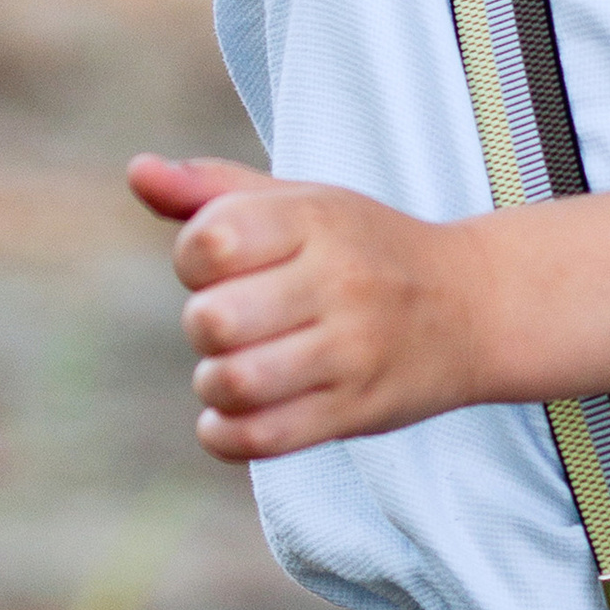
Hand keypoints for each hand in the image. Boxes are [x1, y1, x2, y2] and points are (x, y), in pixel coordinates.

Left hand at [126, 155, 480, 460]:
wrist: (472, 307)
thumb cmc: (363, 248)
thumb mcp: (300, 202)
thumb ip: (212, 190)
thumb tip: (138, 171)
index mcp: (317, 218)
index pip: (210, 240)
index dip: (193, 258)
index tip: (222, 264)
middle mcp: (337, 281)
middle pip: (214, 319)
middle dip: (203, 325)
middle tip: (233, 322)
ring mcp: (351, 351)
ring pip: (235, 383)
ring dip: (214, 383)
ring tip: (234, 370)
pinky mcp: (356, 411)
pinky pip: (261, 439)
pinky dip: (225, 432)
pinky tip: (231, 414)